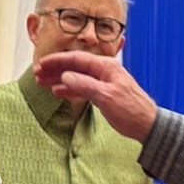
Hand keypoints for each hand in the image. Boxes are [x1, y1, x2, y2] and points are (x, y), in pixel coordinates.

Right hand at [34, 51, 156, 140]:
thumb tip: (65, 76)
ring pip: (76, 77)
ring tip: (42, 82)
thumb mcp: (106, 97)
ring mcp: (102, 82)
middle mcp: (103, 71)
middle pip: (74, 66)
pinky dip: (68, 89)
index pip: (76, 59)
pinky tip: (57, 92)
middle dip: (55, 69)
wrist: (146, 125)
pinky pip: (81, 87)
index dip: (57, 61)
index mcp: (106, 67)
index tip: (41, 64)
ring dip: (59, 79)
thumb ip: (85, 85)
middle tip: (37, 74)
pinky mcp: (102, 93)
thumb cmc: (131, 110)